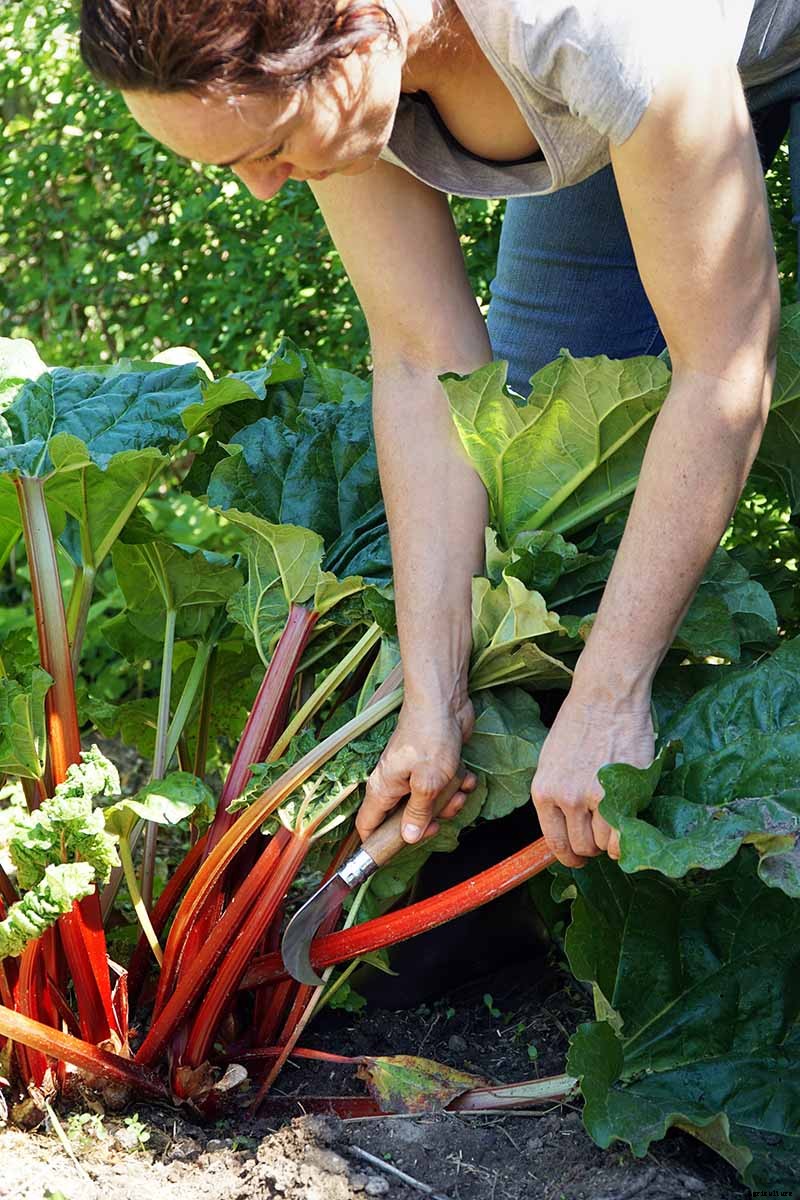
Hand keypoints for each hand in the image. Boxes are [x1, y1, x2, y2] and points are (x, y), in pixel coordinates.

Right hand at [357, 697, 477, 843]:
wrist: (445, 701)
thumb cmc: (431, 738)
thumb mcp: (427, 783)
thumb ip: (417, 813)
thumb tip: (407, 838)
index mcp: (383, 788)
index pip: (367, 825)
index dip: (377, 845)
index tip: (396, 855)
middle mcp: (394, 783)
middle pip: (404, 820)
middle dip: (428, 822)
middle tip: (442, 818)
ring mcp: (413, 774)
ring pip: (429, 805)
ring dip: (449, 803)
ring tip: (458, 789)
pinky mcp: (433, 766)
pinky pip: (443, 788)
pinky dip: (456, 785)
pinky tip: (465, 775)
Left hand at [531, 684, 654, 867]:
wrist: (606, 696)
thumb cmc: (580, 722)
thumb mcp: (553, 761)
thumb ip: (558, 795)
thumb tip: (568, 827)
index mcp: (543, 791)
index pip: (554, 843)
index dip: (569, 856)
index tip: (578, 857)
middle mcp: (565, 798)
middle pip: (581, 848)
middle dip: (592, 847)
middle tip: (602, 834)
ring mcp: (594, 798)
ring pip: (602, 845)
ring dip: (611, 839)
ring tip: (617, 819)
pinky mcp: (622, 793)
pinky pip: (623, 838)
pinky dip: (627, 839)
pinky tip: (629, 824)